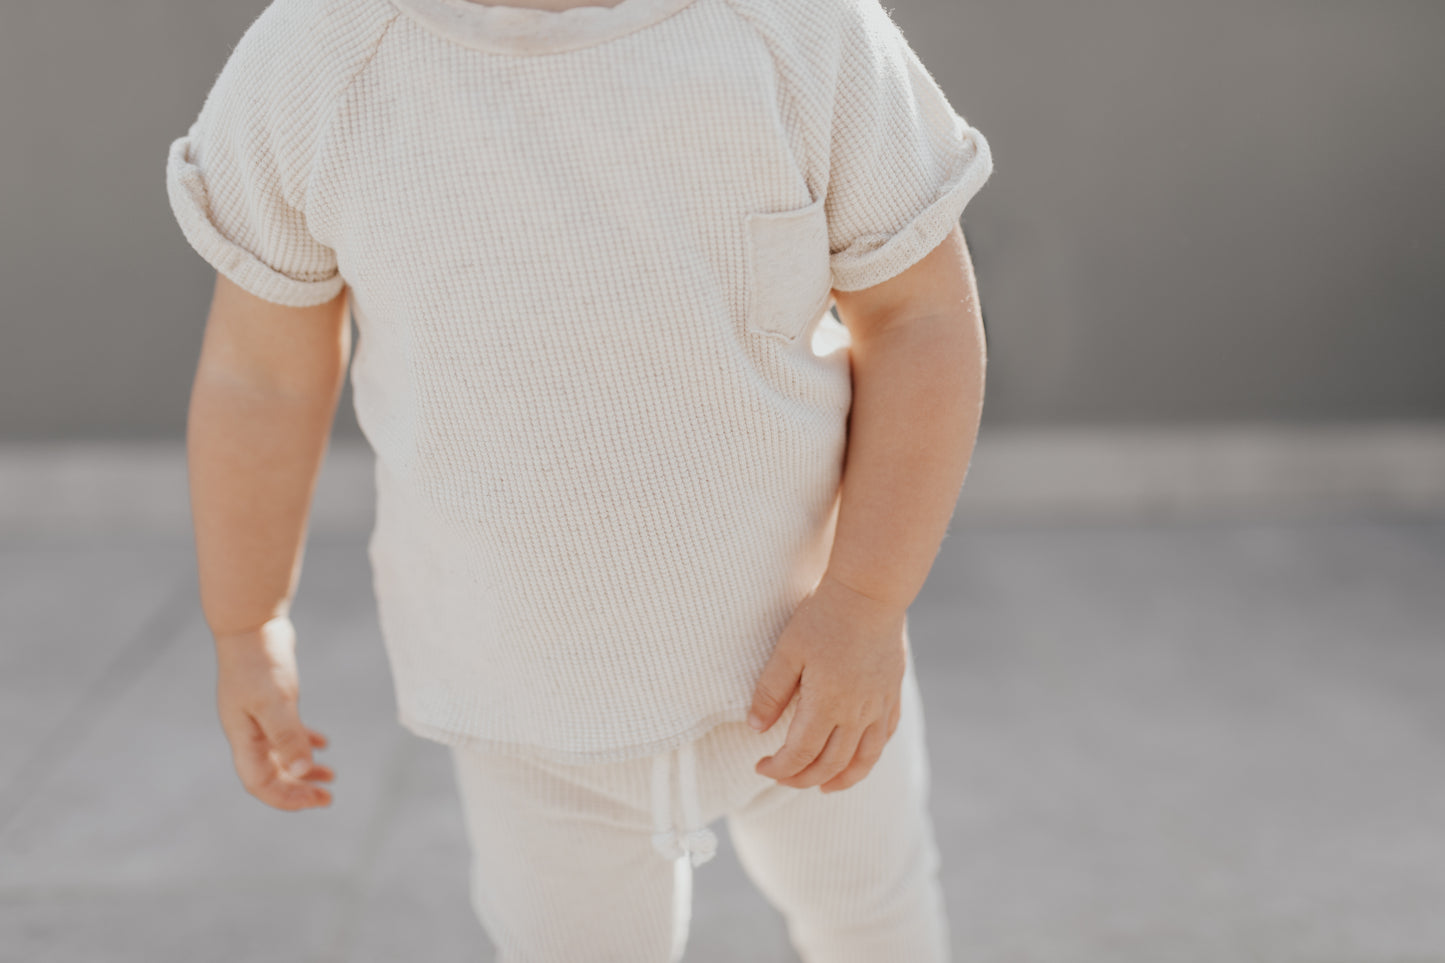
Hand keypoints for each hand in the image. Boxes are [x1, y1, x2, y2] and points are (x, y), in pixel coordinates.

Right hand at [214, 615, 333, 810]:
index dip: (286, 798)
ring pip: (281, 755)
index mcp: (244, 737)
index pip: (260, 783)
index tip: (316, 801)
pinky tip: (324, 744)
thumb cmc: (259, 661)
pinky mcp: (271, 701)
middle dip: (298, 789)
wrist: (251, 622)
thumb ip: (287, 736)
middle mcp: (248, 732)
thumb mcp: (276, 701)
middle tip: (328, 797)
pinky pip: (287, 732)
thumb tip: (300, 772)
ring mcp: (258, 717)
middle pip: (271, 774)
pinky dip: (305, 741)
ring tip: (331, 776)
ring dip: (304, 769)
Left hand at [747, 573, 905, 793]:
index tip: (760, 767)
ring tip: (824, 788)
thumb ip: (771, 692)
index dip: (778, 769)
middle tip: (782, 778)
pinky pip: (884, 737)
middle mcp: (856, 713)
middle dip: (803, 778)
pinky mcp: (892, 694)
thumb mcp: (787, 651)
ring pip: (863, 759)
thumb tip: (755, 729)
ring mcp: (878, 706)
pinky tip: (858, 759)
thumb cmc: (823, 617)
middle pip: (830, 764)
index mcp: (826, 704)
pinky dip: (869, 756)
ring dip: (841, 779)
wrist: (870, 593)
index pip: (800, 754)